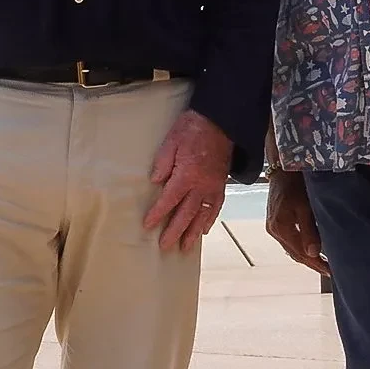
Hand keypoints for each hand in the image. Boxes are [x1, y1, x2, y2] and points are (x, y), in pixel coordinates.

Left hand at [142, 110, 231, 252]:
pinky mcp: (221, 184)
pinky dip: (210, 219)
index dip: (158, 213)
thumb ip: (163, 162)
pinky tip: (204, 229)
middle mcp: (202, 185)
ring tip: (185, 246)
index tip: (148, 225)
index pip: (170, 199)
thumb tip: (155, 181)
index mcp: (187, 174)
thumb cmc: (193, 128)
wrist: (221, 122)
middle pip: (186, 213)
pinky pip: (216, 206)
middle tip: (165, 246)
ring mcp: (213, 186)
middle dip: (175, 230)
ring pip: (202, 214)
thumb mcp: (172, 140)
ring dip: (193, 232)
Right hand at [265, 168, 328, 274]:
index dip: (316, 264)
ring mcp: (272, 227)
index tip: (331, 272)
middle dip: (312, 263)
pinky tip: (309, 249)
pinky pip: (288, 241)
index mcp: (280, 227)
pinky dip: (299, 248)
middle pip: (295, 254)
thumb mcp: (305, 206)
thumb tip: (313, 254)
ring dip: (306, 257)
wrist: (283, 168)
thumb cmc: (295, 183)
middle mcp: (274, 230)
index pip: (300, 254)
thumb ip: (308, 230)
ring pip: (291, 249)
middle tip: (330, 270)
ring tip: (322, 263)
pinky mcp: (274, 222)